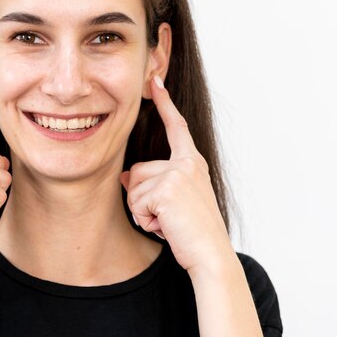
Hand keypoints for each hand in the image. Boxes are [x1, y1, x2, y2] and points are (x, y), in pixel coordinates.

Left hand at [120, 79, 233, 275]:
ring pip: (134, 189)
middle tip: (169, 217)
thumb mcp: (172, 203)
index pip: (176, 128)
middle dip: (142, 199)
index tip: (154, 81)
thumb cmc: (193, 232)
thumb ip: (152, 184)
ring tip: (170, 223)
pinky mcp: (167, 189)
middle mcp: (187, 164)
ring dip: (144, 212)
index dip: (164, 104)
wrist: (211, 255)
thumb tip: (125, 177)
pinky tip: (167, 227)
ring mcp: (178, 174)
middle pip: (137, 171)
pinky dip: (146, 221)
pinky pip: (136, 204)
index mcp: (192, 163)